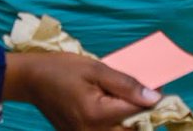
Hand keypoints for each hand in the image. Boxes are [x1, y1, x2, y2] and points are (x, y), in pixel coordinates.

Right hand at [3, 52, 160, 130]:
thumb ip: (126, 84)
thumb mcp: (95, 69)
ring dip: (130, 121)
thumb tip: (154, 96)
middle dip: (143, 115)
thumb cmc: (62, 69)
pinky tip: (116, 108)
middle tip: (147, 95)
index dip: (152, 98)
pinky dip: (117, 124)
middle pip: (132, 130)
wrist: (31, 80)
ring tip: (131, 102)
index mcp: (96, 115)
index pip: (137, 112)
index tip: (160, 86)